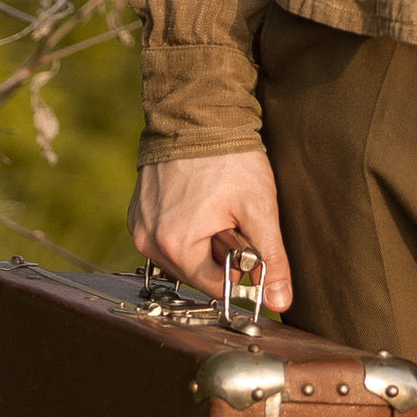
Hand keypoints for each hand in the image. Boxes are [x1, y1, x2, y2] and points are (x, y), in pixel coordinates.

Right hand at [127, 145, 291, 309]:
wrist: (198, 113)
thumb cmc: (230, 158)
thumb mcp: (259, 209)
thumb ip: (271, 259)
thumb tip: (278, 302)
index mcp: (175, 245)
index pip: (213, 286)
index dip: (239, 273)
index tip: (253, 248)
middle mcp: (147, 240)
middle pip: (195, 272)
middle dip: (220, 255)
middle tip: (235, 220)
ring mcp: (139, 225)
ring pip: (180, 255)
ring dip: (202, 242)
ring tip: (218, 208)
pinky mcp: (137, 211)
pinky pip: (165, 236)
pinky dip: (185, 228)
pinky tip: (200, 203)